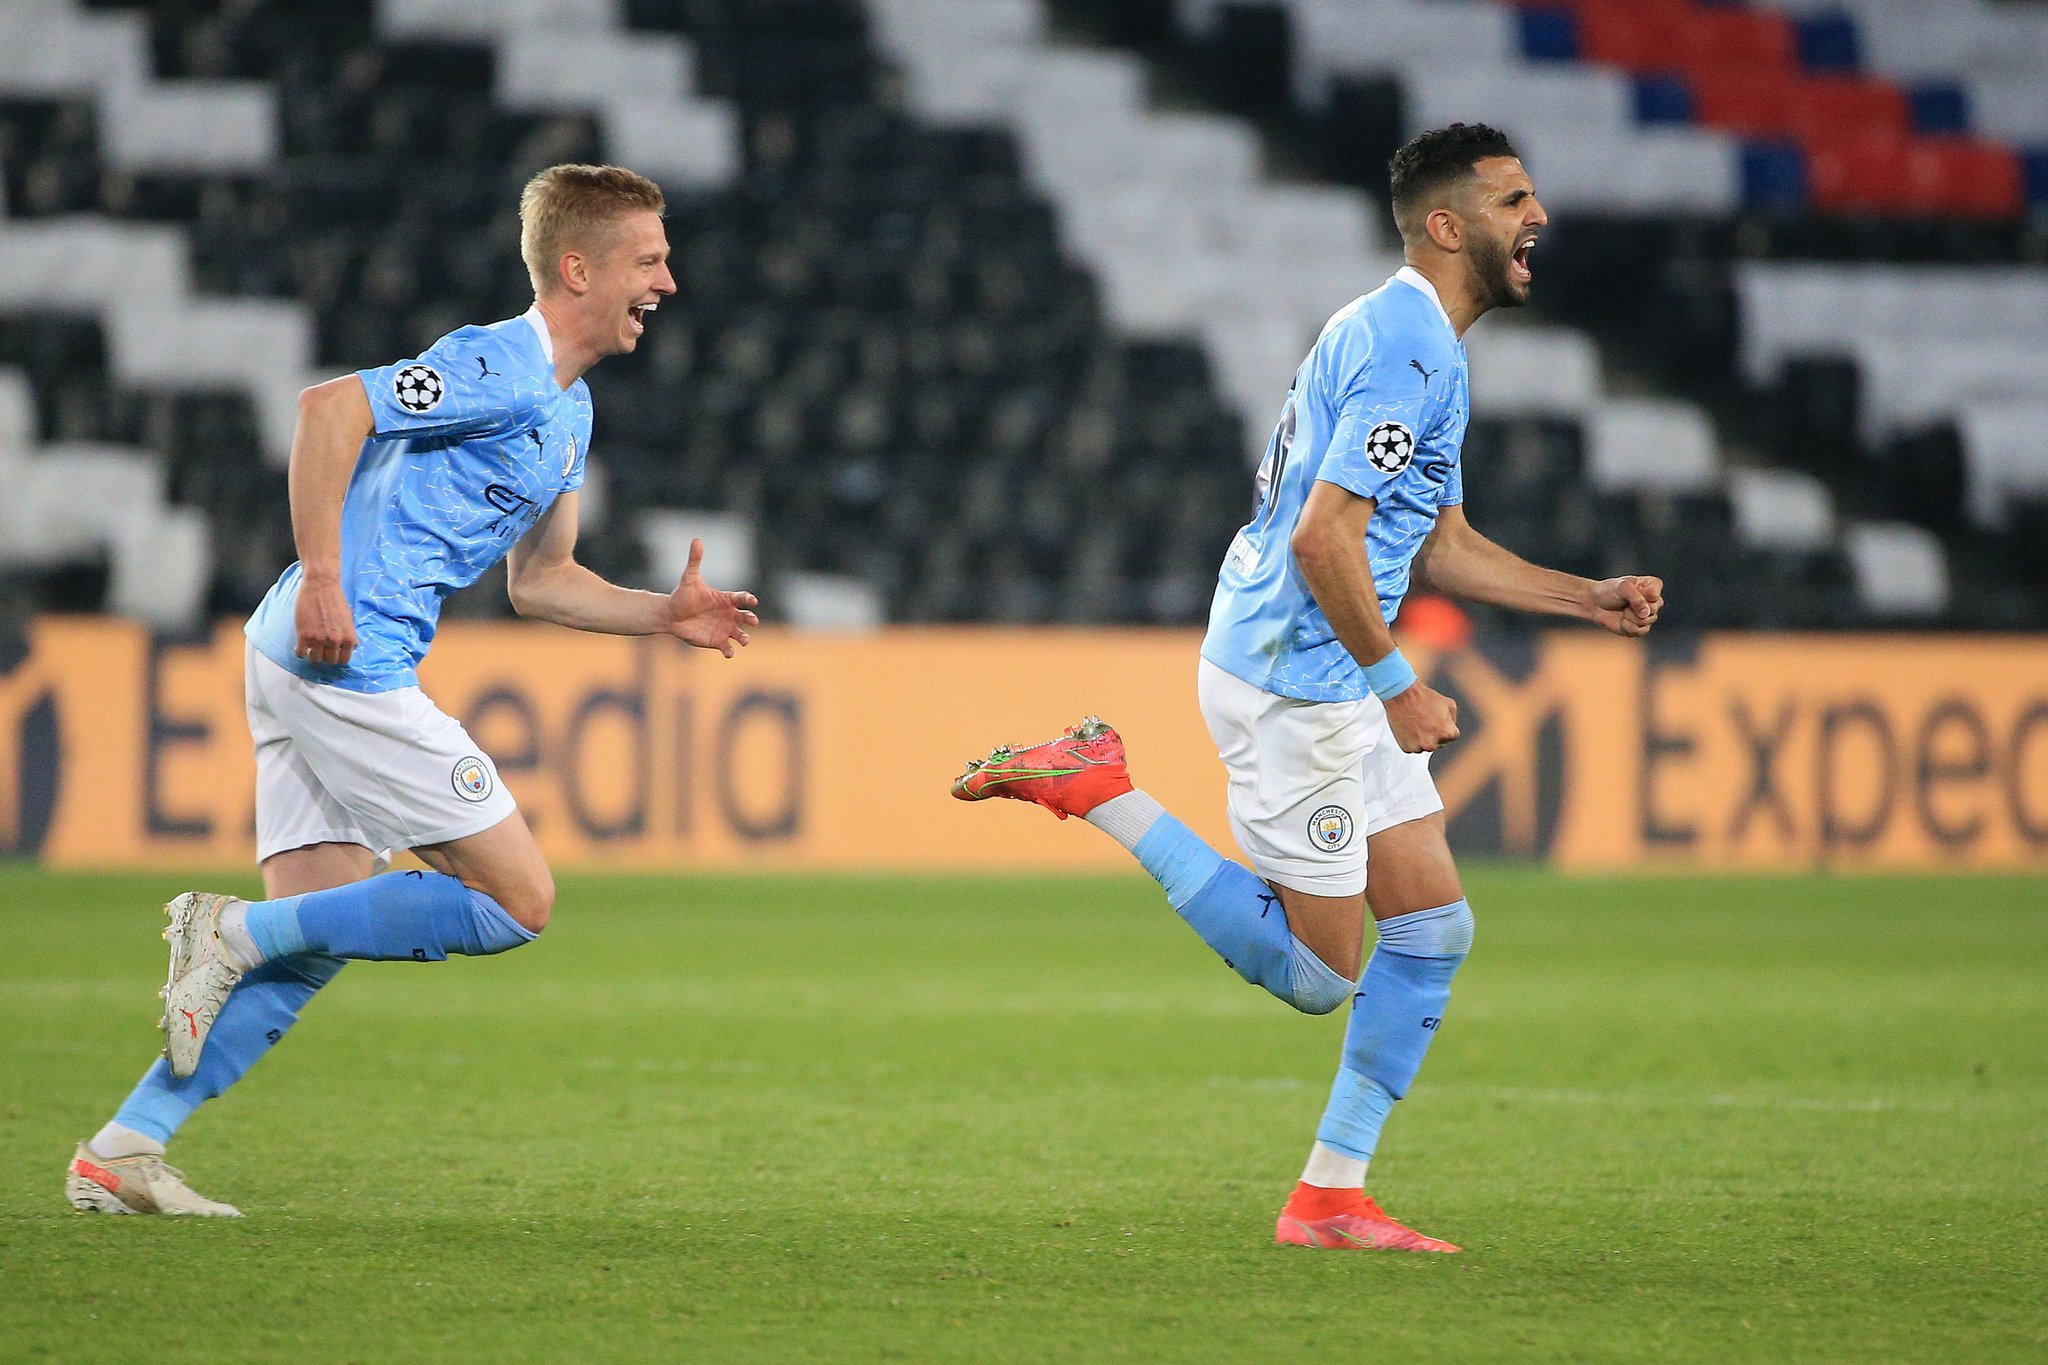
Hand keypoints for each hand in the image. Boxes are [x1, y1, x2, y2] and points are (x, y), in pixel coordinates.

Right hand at [294, 575, 356, 665]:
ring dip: (313, 655)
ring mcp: (319, 640)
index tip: (333, 654)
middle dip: (326, 656)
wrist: (321, 585)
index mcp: (348, 638)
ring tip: (311, 647)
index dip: (338, 657)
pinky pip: (300, 653)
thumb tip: (352, 647)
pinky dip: (300, 651)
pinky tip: (301, 645)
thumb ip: (349, 635)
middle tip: (321, 650)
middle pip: (330, 661)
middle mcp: (335, 641)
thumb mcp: (349, 619)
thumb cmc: (335, 599)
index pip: (344, 660)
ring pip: (315, 660)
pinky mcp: (304, 635)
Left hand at [667, 538, 759, 657]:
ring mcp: (724, 628)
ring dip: (744, 638)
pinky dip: (730, 651)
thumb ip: (695, 560)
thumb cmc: (683, 595)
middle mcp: (728, 614)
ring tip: (744, 640)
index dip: (748, 599)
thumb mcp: (689, 578)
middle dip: (751, 619)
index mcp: (725, 599)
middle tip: (753, 621)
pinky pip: (727, 648)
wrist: (672, 615)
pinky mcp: (717, 641)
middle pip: (746, 617)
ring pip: (740, 634)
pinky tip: (729, 652)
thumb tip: (697, 539)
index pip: (741, 598)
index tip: (751, 601)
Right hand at [1382, 682, 1459, 752]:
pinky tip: (1409, 727)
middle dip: (1434, 733)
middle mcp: (1433, 744)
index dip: (1445, 725)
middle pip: (1439, 743)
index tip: (1436, 719)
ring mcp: (1419, 747)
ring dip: (1423, 738)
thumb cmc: (1425, 698)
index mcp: (1447, 733)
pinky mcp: (1407, 748)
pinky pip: (1413, 747)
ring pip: (1425, 746)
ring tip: (1417, 723)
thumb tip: (1451, 729)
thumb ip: (1453, 720)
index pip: (1452, 736)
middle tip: (1425, 720)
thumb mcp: (1449, 704)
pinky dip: (1411, 740)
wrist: (1402, 696)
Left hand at [1591, 575, 1662, 636]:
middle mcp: (1653, 601)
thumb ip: (1637, 598)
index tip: (1632, 590)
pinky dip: (1629, 627)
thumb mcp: (1622, 587)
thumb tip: (1646, 614)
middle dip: (1635, 608)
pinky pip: (1641, 632)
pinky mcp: (1640, 628)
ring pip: (1646, 621)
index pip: (1656, 592)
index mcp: (1652, 586)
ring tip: (1623, 611)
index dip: (1643, 594)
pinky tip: (1622, 622)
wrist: (1595, 604)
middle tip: (1624, 603)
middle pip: (1653, 609)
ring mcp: (1647, 615)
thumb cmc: (1609, 591)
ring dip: (1630, 617)